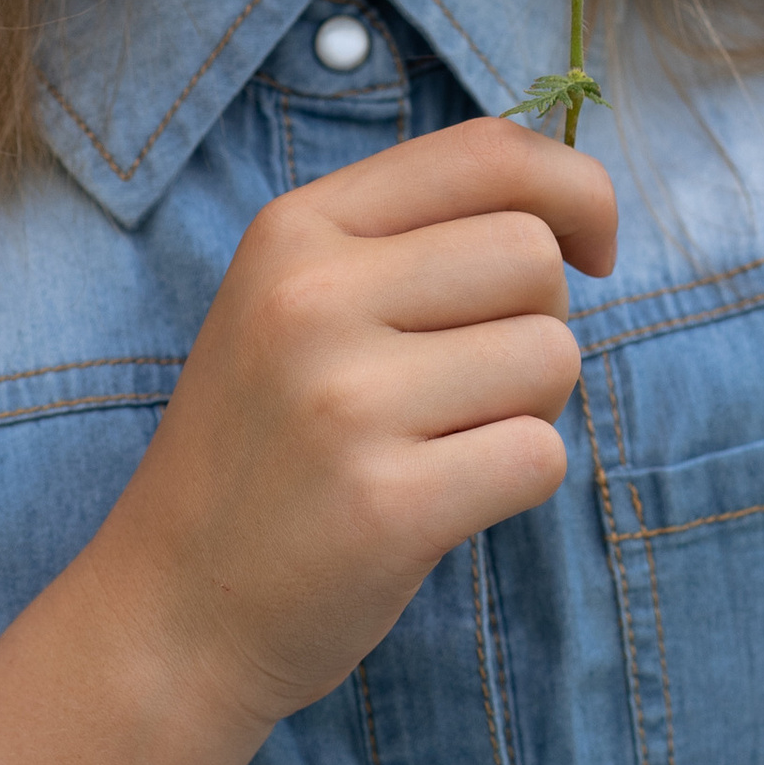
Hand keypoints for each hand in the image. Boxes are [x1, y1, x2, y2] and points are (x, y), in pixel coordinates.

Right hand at [91, 119, 616, 734]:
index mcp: (294, 230)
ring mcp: (345, 401)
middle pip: (533, 255)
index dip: (577, 189)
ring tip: (443, 444)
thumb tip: (579, 214)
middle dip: (540, 320)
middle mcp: (311, 297)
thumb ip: (412, 241)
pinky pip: (541, 456)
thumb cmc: (266, 451)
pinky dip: (518, 481)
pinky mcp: (387, 504)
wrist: (171, 613)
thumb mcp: (295, 306)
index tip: (592, 250)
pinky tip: (443, 502)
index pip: (488, 151)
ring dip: (531, 407)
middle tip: (470, 386)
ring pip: (553, 355)